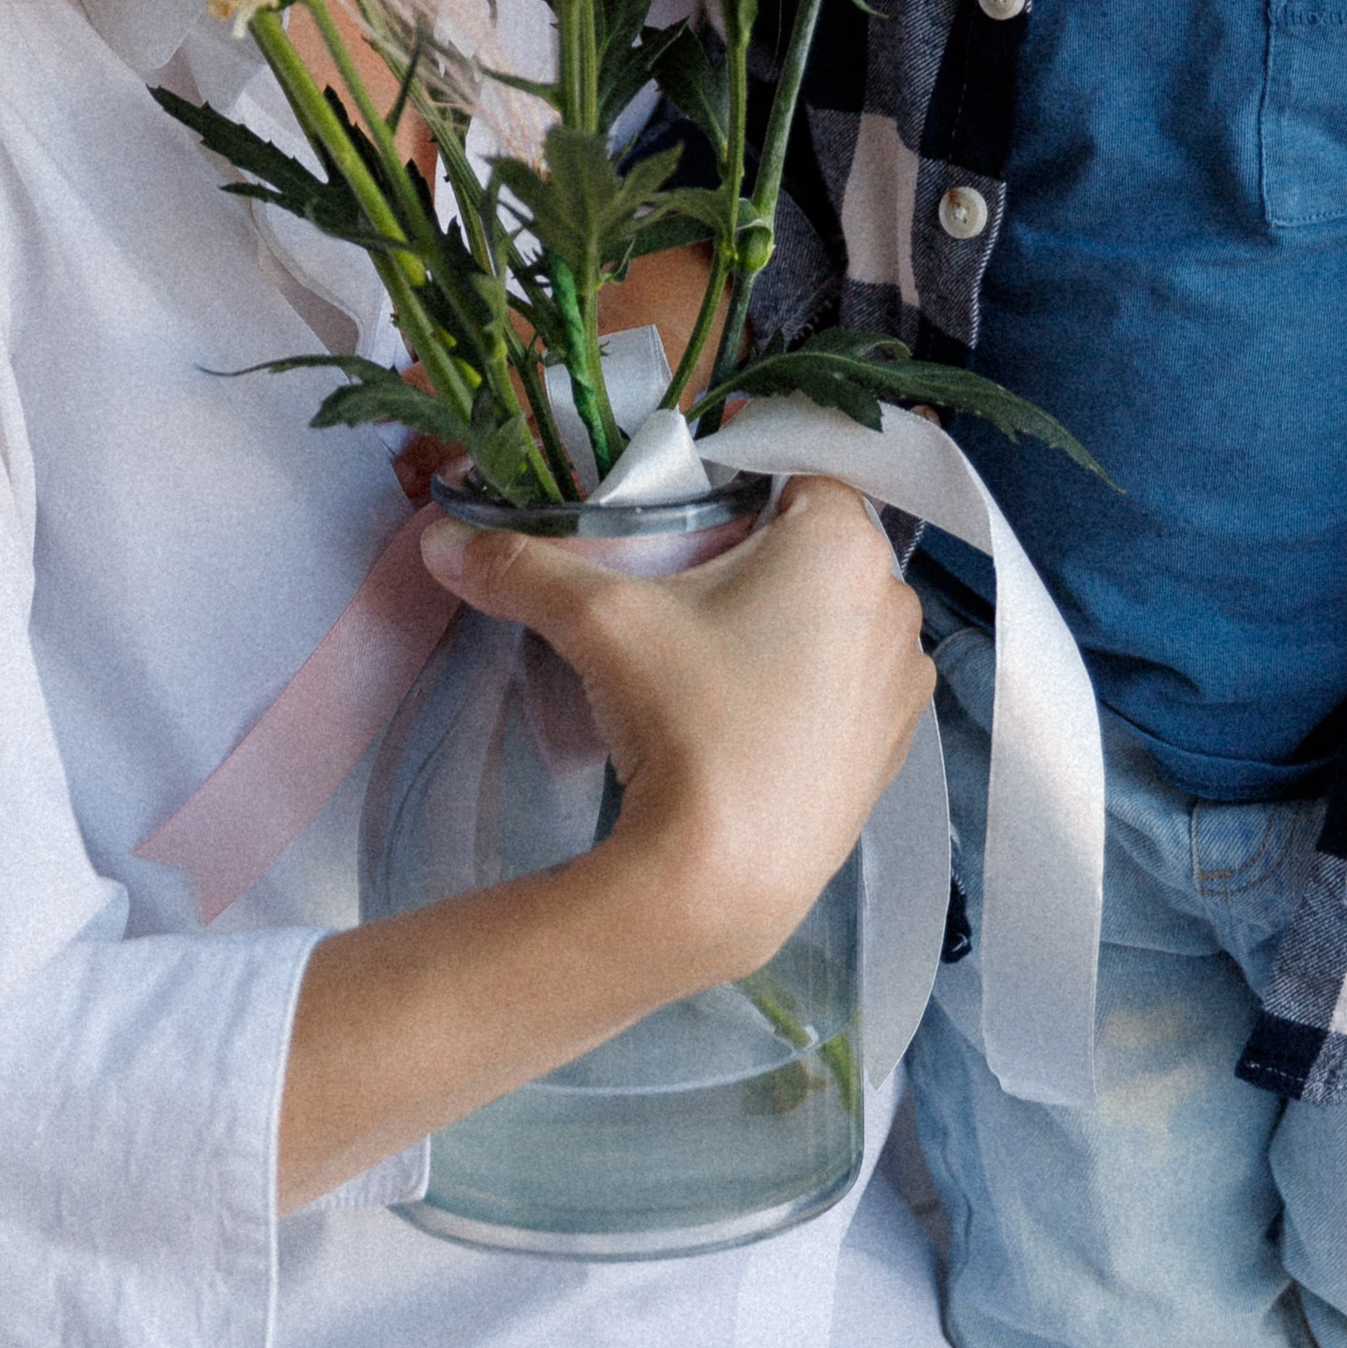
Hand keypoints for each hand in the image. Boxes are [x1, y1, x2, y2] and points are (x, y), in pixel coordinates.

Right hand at [277, 478, 931, 1209]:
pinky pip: (849, 681)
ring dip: (783, 619)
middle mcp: (895, 599)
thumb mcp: (598, 624)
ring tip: (708, 659)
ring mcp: (904, 678)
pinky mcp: (895, 744)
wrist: (730, 879)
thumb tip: (442, 539)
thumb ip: (522, 565)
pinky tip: (746, 714)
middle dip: (751, 552)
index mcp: (845, 541)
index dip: (734, 481)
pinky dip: (806, 682)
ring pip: (834, 614)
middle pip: (812, 543)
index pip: (795, 468)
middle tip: (678, 586)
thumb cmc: (686, 722)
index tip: (681, 513)